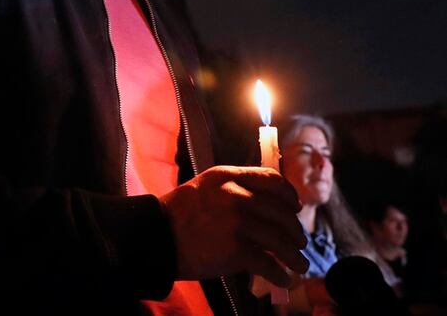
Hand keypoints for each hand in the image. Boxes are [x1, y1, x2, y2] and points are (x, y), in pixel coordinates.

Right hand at [158, 165, 309, 286]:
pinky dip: (279, 274)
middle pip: (281, 213)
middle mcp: (235, 195)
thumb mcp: (205, 188)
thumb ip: (234, 189)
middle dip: (295, 231)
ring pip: (280, 240)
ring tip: (299, 264)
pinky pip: (268, 263)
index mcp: (227, 176)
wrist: (156, 237)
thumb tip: (268, 206)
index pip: (272, 180)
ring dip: (294, 256)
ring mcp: (236, 223)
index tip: (294, 208)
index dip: (289, 195)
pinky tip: (283, 278)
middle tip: (298, 242)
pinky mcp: (235, 250)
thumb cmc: (178, 215)